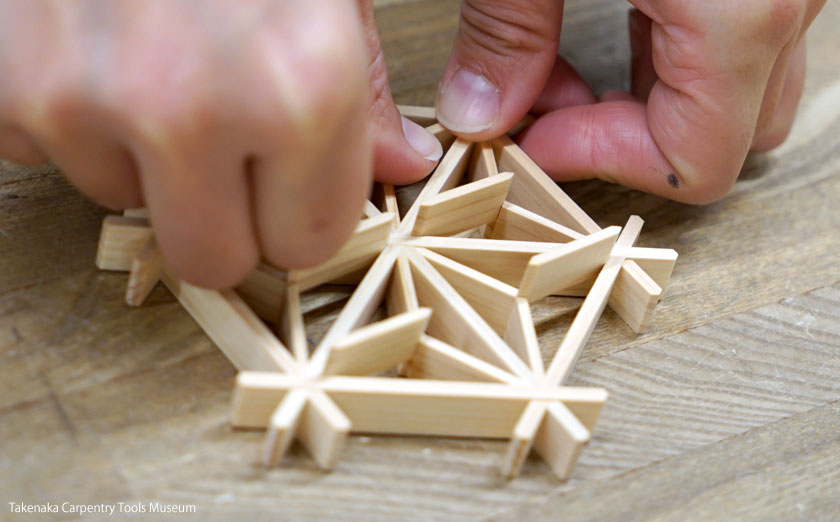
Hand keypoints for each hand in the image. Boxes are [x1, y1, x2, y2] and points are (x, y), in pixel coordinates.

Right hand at [0, 0, 441, 287]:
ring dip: (145, 155)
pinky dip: (69, 115)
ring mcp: (81, 100)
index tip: (294, 183)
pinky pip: (43, 153)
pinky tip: (92, 41)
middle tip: (226, 148)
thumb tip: (398, 166)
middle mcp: (190, 109)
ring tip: (153, 56)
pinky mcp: (1, 85)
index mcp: (301, 87)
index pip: (308, 242)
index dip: (303, 215)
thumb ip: (370, 86)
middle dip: (227, 216)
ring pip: (125, 204)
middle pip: (215, 259)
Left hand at [435, 0, 825, 202]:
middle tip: (551, 115)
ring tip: (573, 73)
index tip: (531, 139)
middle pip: (726, 136)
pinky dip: (679, 52)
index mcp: (744, 12)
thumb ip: (507, 28)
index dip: (598, 163)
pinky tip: (625, 20)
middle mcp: (791, 0)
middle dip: (627, 141)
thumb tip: (477, 111)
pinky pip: (738, 38)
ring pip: (742, 90)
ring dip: (654, 99)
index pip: (692, 162)